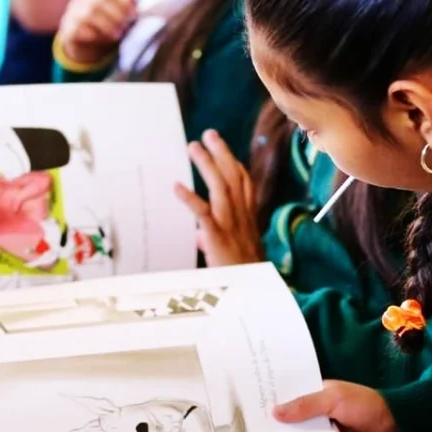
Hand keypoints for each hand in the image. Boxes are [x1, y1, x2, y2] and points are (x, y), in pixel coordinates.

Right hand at [57, 0, 135, 66]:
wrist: (80, 43)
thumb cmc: (103, 27)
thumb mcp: (115, 19)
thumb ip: (126, 14)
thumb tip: (141, 14)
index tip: (135, 13)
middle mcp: (83, 0)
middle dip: (116, 13)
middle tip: (125, 26)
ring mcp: (73, 14)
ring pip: (88, 13)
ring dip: (105, 24)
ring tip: (117, 35)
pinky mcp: (67, 30)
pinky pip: (76, 28)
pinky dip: (88, 33)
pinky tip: (96, 37)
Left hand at [174, 129, 261, 265]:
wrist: (254, 298)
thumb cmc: (242, 277)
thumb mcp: (230, 255)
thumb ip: (214, 241)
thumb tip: (197, 237)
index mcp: (247, 221)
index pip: (244, 186)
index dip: (235, 165)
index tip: (224, 149)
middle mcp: (242, 219)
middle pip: (234, 178)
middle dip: (222, 153)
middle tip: (209, 133)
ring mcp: (231, 227)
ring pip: (222, 189)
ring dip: (208, 165)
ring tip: (194, 147)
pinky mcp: (218, 240)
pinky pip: (204, 215)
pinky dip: (190, 199)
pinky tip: (176, 186)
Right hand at [274, 381, 400, 431]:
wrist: (396, 431)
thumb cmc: (365, 405)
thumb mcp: (333, 398)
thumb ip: (305, 405)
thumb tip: (275, 412)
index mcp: (317, 396)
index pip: (290, 399)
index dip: (272, 403)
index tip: (249, 411)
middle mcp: (318, 416)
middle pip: (292, 423)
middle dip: (276, 430)